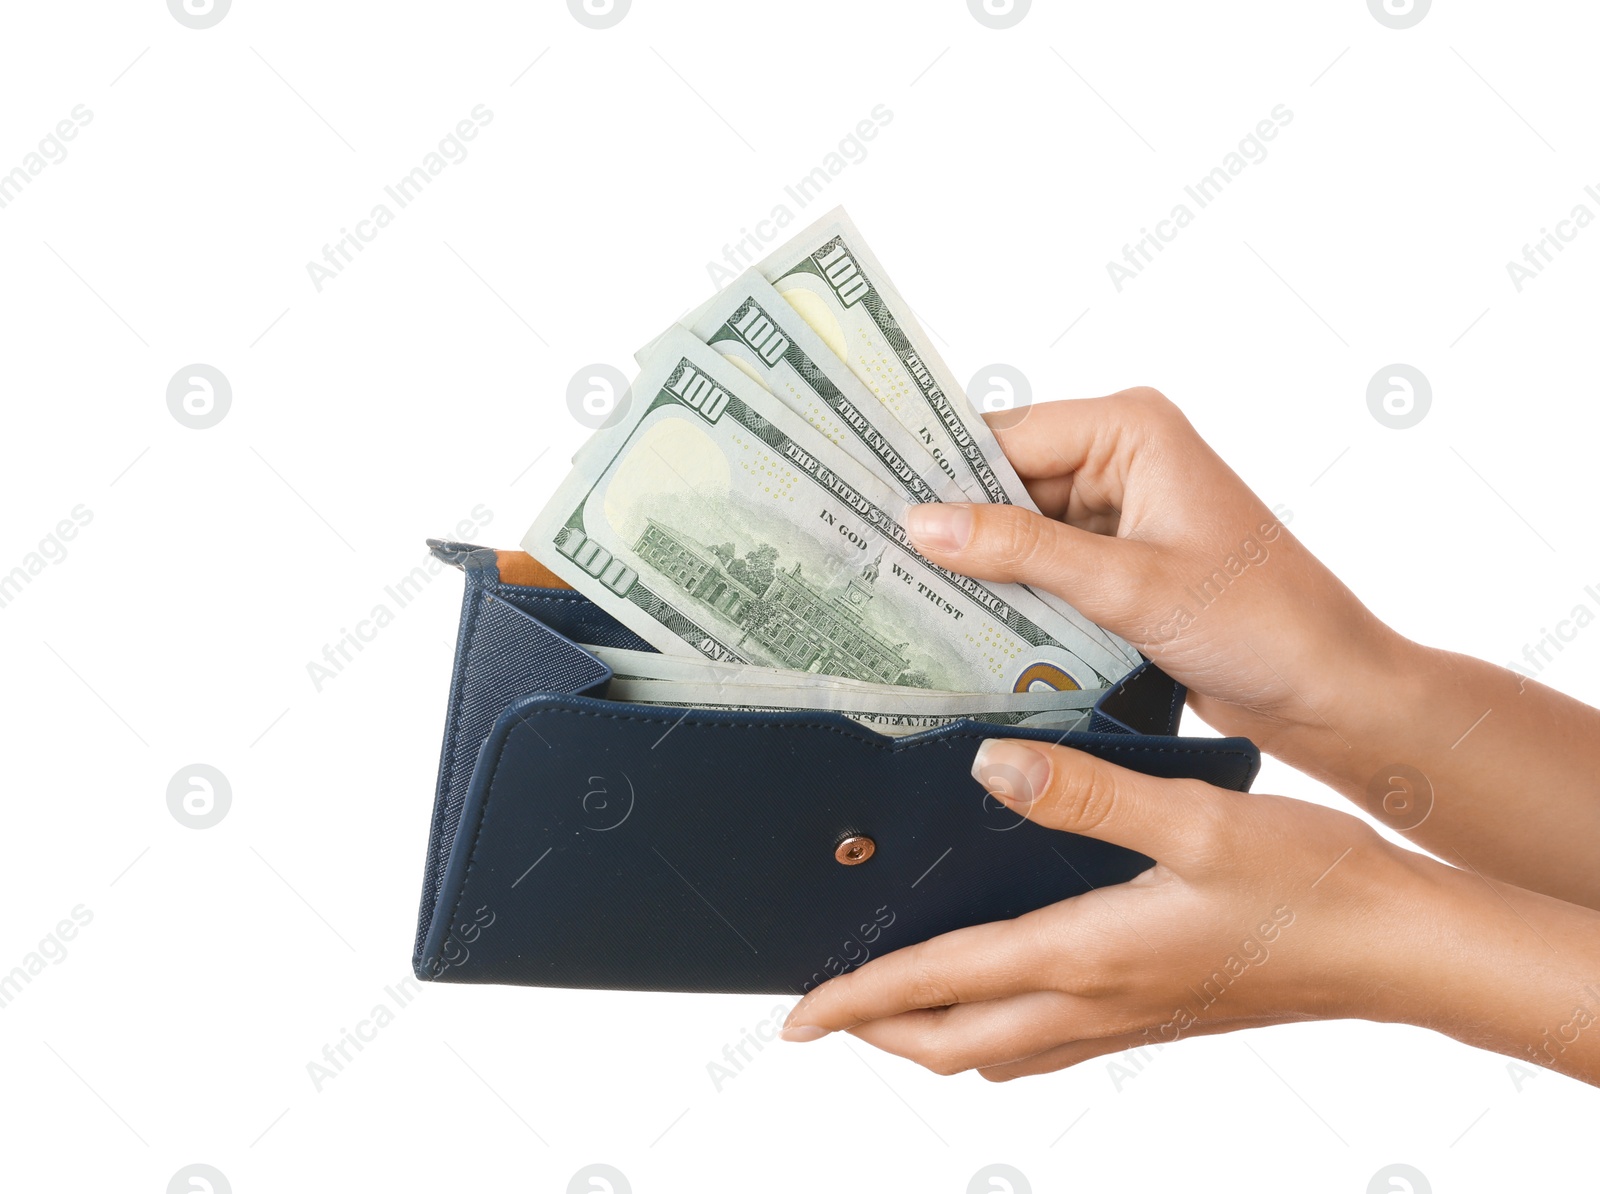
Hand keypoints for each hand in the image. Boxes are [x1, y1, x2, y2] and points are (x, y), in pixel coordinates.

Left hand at [778, 737, 1599, 1086]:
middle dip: (881, 1032)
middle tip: (828, 1013)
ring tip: (897, 1004)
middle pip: (954, 1044)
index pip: (939, 987)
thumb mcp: (1188, 819)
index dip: (858, 1003)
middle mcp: (1093, 1002)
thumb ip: (1082, 794)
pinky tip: (1007, 994)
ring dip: (935, 1034)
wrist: (1397, 946)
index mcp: (1084, 955)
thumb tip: (989, 767)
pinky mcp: (1158, 1014)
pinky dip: (998, 1030)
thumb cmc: (1303, 882)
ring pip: (998, 1052)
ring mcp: (1127, 1018)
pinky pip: (1050, 1044)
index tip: (797, 1017)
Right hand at [903, 388, 1599, 910]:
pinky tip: (956, 622)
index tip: (865, 502)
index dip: (936, 474)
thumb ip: (1023, 551)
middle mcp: (1122, 457)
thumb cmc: (1262, 623)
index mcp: (1132, 430)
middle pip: (1004, 482)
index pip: (1005, 439)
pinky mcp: (1119, 562)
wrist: (1332, 692)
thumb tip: (921, 524)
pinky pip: (1042, 566)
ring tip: (894, 592)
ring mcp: (1120, 511)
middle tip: (865, 555)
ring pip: (1017, 529)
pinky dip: (1008, 595)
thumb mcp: (1130, 586)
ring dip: (975, 566)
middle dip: (949, 523)